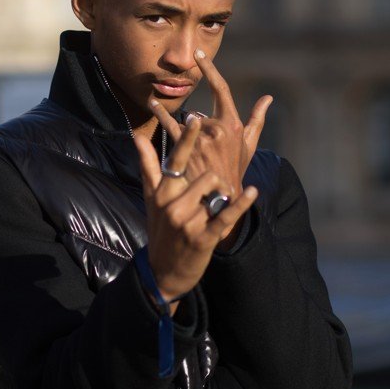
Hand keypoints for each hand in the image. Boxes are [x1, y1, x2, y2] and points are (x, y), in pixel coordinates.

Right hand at [132, 112, 258, 309]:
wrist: (164, 270)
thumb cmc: (160, 229)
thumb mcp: (151, 198)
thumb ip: (147, 165)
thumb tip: (137, 136)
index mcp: (162, 192)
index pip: (176, 160)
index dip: (187, 140)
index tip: (195, 118)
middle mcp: (172, 205)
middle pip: (205, 176)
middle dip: (214, 182)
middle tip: (212, 195)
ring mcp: (187, 222)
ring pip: (214, 194)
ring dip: (220, 198)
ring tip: (214, 209)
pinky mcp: (203, 238)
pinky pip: (225, 215)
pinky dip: (241, 204)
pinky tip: (252, 191)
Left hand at [148, 49, 271, 250]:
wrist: (222, 201)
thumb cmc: (237, 171)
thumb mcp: (249, 146)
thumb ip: (257, 119)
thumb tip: (268, 98)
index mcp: (233, 124)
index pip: (220, 89)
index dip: (210, 69)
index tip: (200, 54)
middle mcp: (216, 129)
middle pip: (199, 113)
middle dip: (197, 123)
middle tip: (198, 141)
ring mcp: (199, 141)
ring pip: (184, 121)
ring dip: (171, 116)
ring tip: (152, 103)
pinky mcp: (185, 151)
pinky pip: (171, 129)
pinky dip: (162, 118)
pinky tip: (152, 107)